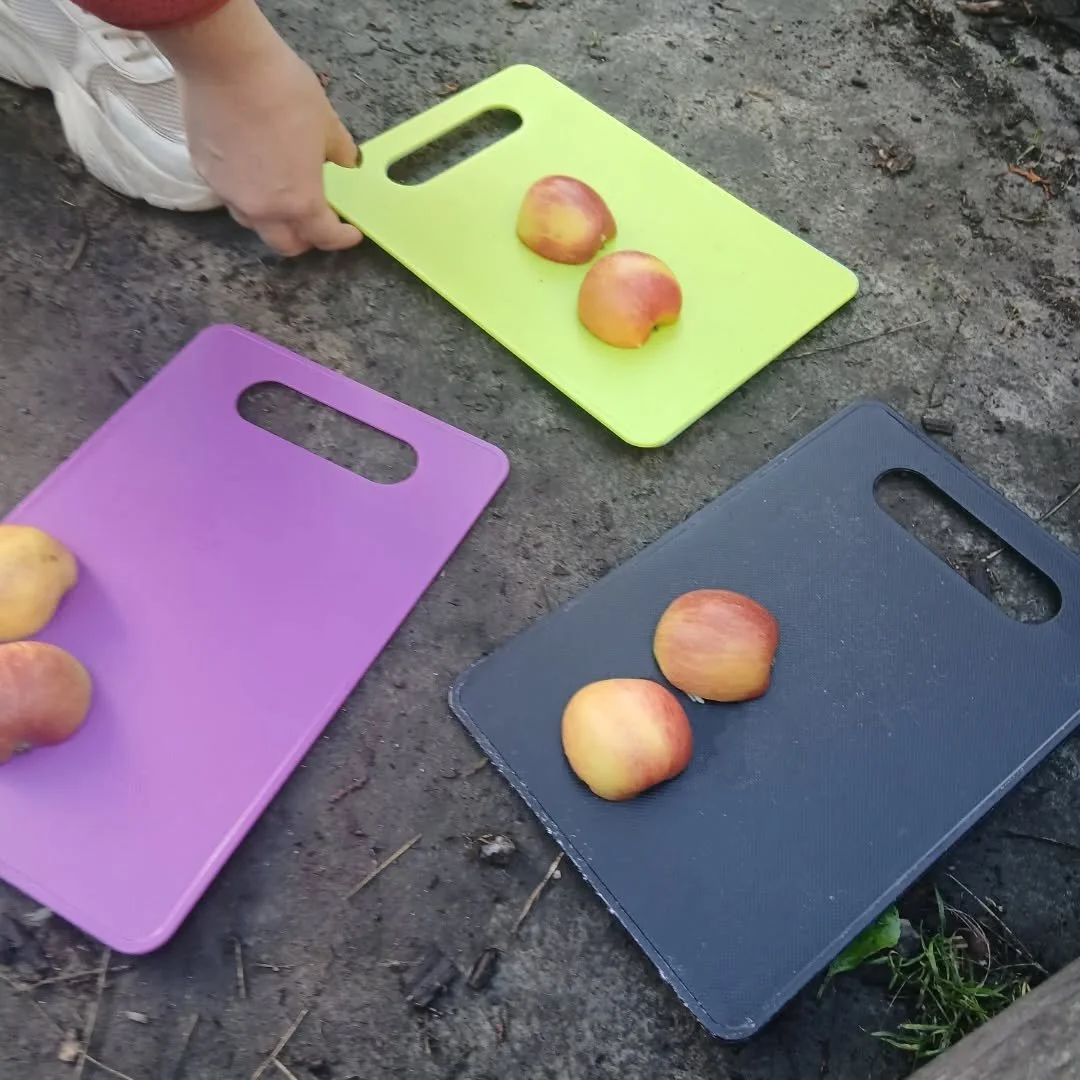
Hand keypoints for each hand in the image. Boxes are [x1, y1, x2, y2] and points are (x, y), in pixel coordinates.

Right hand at [152, 0, 362, 256]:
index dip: (341, 238)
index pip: (323, 237)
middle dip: (304, 239)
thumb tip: (345, 161)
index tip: (350, 232)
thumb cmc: (282, 90)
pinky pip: (230, 195)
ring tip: (283, 197)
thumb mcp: (326, 122)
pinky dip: (246, 192)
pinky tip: (253, 170)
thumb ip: (339, 151)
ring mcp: (228, 193)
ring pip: (254, 223)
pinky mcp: (204, 172)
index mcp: (299, 202)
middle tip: (316, 223)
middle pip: (285, 244)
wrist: (225, 61)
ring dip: (272, 219)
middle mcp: (261, 208)